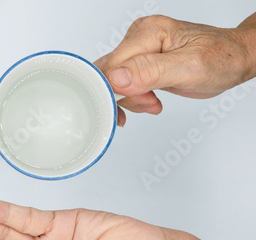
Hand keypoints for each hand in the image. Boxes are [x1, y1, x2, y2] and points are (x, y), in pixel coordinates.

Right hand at [95, 14, 255, 125]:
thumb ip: (149, 72)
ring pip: (113, 82)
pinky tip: (150, 100)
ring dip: (131, 99)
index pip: (112, 65)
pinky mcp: (140, 63)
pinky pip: (122, 84)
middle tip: (149, 103)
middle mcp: (139, 37)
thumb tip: (116, 78)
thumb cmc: (220, 58)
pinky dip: (133, 98)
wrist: (234, 59)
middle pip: (108, 73)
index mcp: (148, 32)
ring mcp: (138, 50)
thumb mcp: (188, 68)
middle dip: (124, 96)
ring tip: (154, 102)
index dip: (116, 90)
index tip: (134, 103)